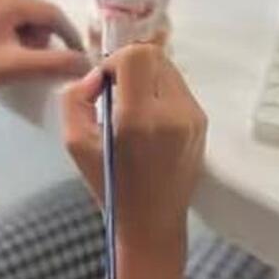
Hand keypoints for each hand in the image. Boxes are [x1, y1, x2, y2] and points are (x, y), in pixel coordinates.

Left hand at [0, 0, 89, 108]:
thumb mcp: (15, 67)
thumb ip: (55, 63)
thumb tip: (87, 64)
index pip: (50, 12)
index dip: (69, 35)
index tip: (79, 57)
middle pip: (37, 12)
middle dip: (41, 38)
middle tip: (31, 62)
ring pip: (24, 15)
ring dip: (28, 38)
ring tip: (13, 59)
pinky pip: (9, 16)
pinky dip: (14, 34)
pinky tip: (2, 51)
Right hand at [62, 44, 207, 251]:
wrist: (153, 223)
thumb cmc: (111, 187)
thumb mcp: (75, 145)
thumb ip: (75, 99)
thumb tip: (97, 77)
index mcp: (141, 119)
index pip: (137, 56)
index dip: (114, 61)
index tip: (103, 85)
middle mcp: (174, 113)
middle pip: (154, 56)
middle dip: (129, 66)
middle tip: (115, 93)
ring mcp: (193, 117)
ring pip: (168, 68)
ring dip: (145, 77)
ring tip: (132, 106)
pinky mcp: (202, 122)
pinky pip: (178, 87)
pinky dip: (159, 91)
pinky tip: (149, 118)